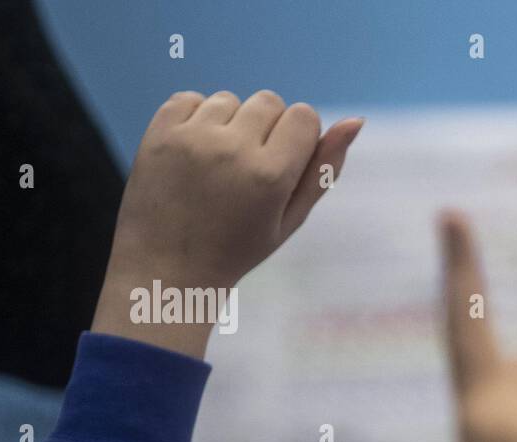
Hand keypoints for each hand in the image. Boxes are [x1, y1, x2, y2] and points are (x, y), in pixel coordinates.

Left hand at [92, 90, 363, 358]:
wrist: (168, 267)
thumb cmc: (238, 248)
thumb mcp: (291, 218)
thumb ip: (324, 170)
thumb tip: (355, 120)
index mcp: (271, 175)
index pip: (304, 116)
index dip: (298, 138)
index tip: (282, 166)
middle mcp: (233, 149)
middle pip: (269, 101)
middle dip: (267, 127)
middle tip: (248, 170)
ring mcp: (192, 138)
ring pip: (230, 99)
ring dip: (231, 123)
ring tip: (218, 165)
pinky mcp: (160, 131)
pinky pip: (191, 98)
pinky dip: (196, 119)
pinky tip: (194, 153)